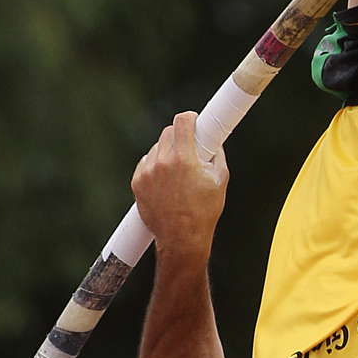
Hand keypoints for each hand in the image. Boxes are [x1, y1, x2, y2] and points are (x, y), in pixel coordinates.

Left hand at [131, 111, 228, 251]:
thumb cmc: (204, 211)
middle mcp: (162, 163)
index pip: (182, 122)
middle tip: (190, 147)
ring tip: (178, 171)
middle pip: (168, 132)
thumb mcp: (219, 180)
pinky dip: (155, 165)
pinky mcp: (137, 182)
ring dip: (167, 151)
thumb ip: (217, 154)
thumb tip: (215, 141)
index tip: (194, 121)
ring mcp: (147, 173)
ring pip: (156, 147)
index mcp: (184, 159)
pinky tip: (166, 180)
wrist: (182, 238)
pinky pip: (146, 162)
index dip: (190, 118)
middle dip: (180, 136)